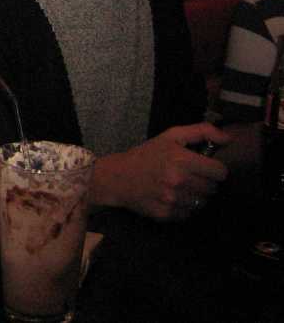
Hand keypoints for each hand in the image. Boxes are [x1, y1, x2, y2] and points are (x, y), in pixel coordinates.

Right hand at [91, 122, 230, 220]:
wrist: (117, 177)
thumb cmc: (146, 154)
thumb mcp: (171, 136)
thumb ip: (201, 131)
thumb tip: (229, 138)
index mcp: (181, 160)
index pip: (220, 172)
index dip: (214, 168)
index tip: (204, 167)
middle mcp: (178, 181)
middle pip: (213, 188)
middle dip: (204, 181)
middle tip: (188, 176)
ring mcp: (172, 199)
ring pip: (202, 202)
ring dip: (195, 195)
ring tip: (180, 187)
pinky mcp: (166, 214)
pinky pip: (188, 213)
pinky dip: (183, 207)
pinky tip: (171, 197)